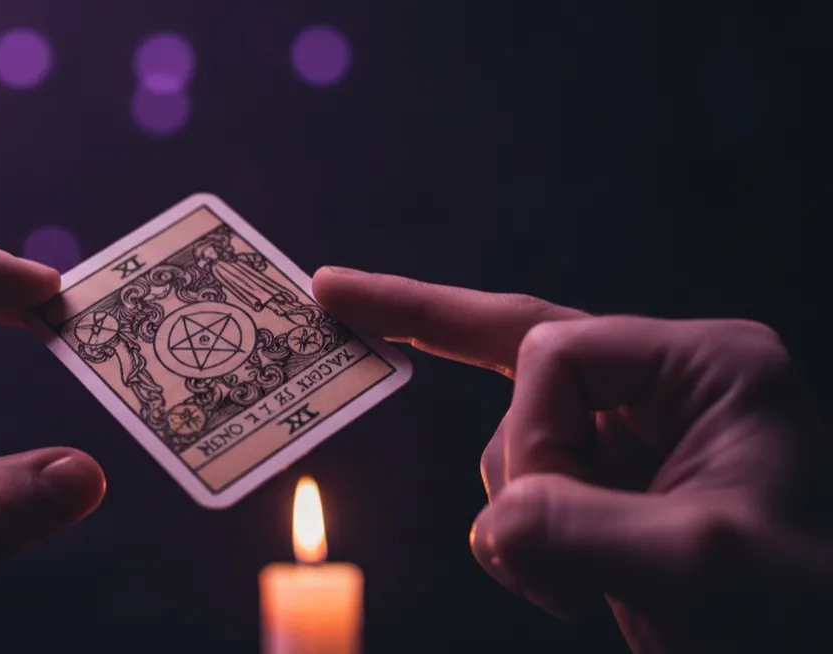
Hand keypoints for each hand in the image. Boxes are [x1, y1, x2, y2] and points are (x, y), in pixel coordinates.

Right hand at [313, 266, 832, 653]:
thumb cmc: (793, 615)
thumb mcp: (696, 568)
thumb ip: (580, 528)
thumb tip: (496, 522)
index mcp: (707, 369)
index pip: (558, 353)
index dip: (531, 432)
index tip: (547, 511)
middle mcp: (669, 386)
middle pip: (518, 343)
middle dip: (425, 319)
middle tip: (336, 290)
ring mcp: (636, 435)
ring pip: (511, 439)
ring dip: (519, 514)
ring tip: (569, 585)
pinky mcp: (610, 486)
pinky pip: (519, 483)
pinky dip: (516, 540)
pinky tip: (563, 585)